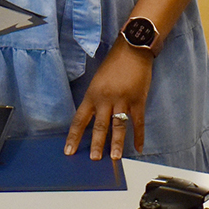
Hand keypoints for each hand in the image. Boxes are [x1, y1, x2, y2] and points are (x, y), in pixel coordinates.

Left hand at [66, 44, 151, 160]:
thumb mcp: (98, 81)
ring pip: (118, 126)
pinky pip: (138, 122)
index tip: (69, 150)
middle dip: (97, 144)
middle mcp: (106, 98)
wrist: (132, 49)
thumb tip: (93, 120)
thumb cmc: (114, 64)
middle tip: (94, 159)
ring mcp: (123, 100)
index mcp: (92, 94)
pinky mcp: (138, 100)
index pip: (80, 119)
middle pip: (99, 126)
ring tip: (115, 158)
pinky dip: (139, 136)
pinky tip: (139, 148)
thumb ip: (95, 100)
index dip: (74, 136)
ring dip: (117, 143)